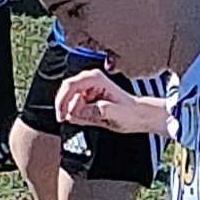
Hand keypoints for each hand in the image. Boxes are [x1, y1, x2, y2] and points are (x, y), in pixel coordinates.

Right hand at [51, 68, 167, 134]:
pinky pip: (74, 108)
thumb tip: (79, 111)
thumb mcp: (114, 112)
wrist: (138, 116)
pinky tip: (92, 119)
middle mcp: (89, 81)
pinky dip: (78, 116)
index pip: (70, 85)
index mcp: (96, 78)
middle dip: (67, 108)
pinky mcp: (87, 98)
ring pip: (69, 102)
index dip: (62, 100)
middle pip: (66, 92)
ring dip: (75, 113)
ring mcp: (87, 89)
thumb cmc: (130, 112)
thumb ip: (96, 110)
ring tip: (92, 119)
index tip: (61, 115)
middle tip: (69, 121)